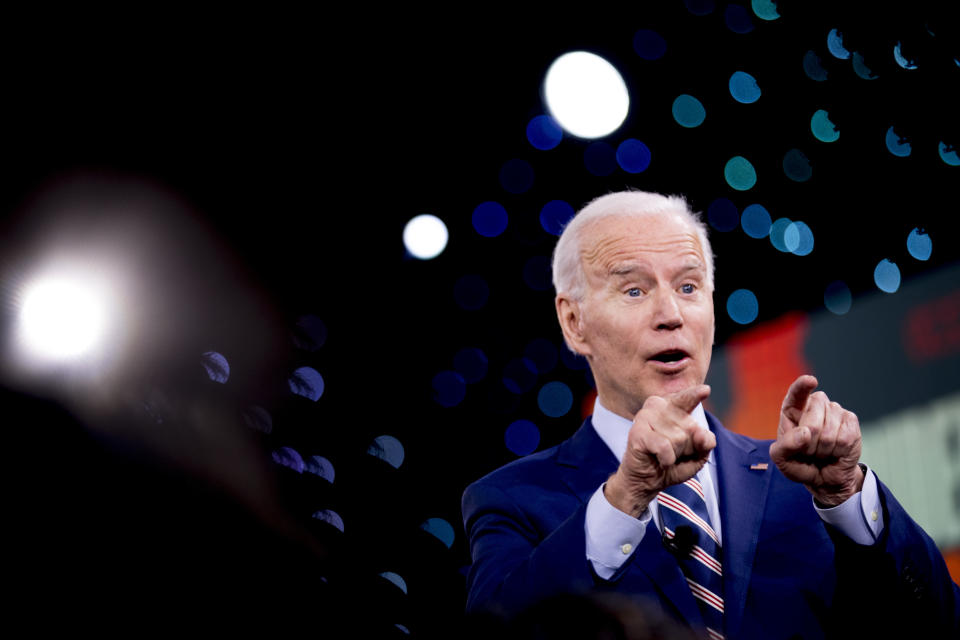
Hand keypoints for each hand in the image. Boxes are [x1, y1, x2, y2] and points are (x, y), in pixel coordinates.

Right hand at [604, 385, 714, 516]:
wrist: (647, 482)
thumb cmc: (672, 463)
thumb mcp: (697, 454)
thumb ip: (706, 442)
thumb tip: (702, 433)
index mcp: (673, 407)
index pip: (687, 399)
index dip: (694, 395)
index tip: (705, 390)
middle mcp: (658, 406)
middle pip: (691, 427)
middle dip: (688, 447)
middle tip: (673, 452)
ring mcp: (645, 416)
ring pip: (678, 437)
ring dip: (675, 454)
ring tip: (663, 455)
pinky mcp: (637, 432)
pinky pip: (664, 445)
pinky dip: (667, 458)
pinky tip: (660, 460)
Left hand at [769, 375, 863, 505]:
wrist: (824, 477)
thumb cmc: (799, 463)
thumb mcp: (783, 460)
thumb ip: (785, 447)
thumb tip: (804, 433)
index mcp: (793, 411)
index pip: (796, 394)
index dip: (802, 386)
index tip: (811, 381)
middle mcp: (814, 406)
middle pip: (813, 412)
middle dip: (809, 438)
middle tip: (808, 451)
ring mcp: (834, 411)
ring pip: (829, 428)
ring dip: (823, 448)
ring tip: (821, 452)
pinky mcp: (851, 421)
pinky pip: (845, 436)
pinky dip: (838, 450)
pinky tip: (835, 452)